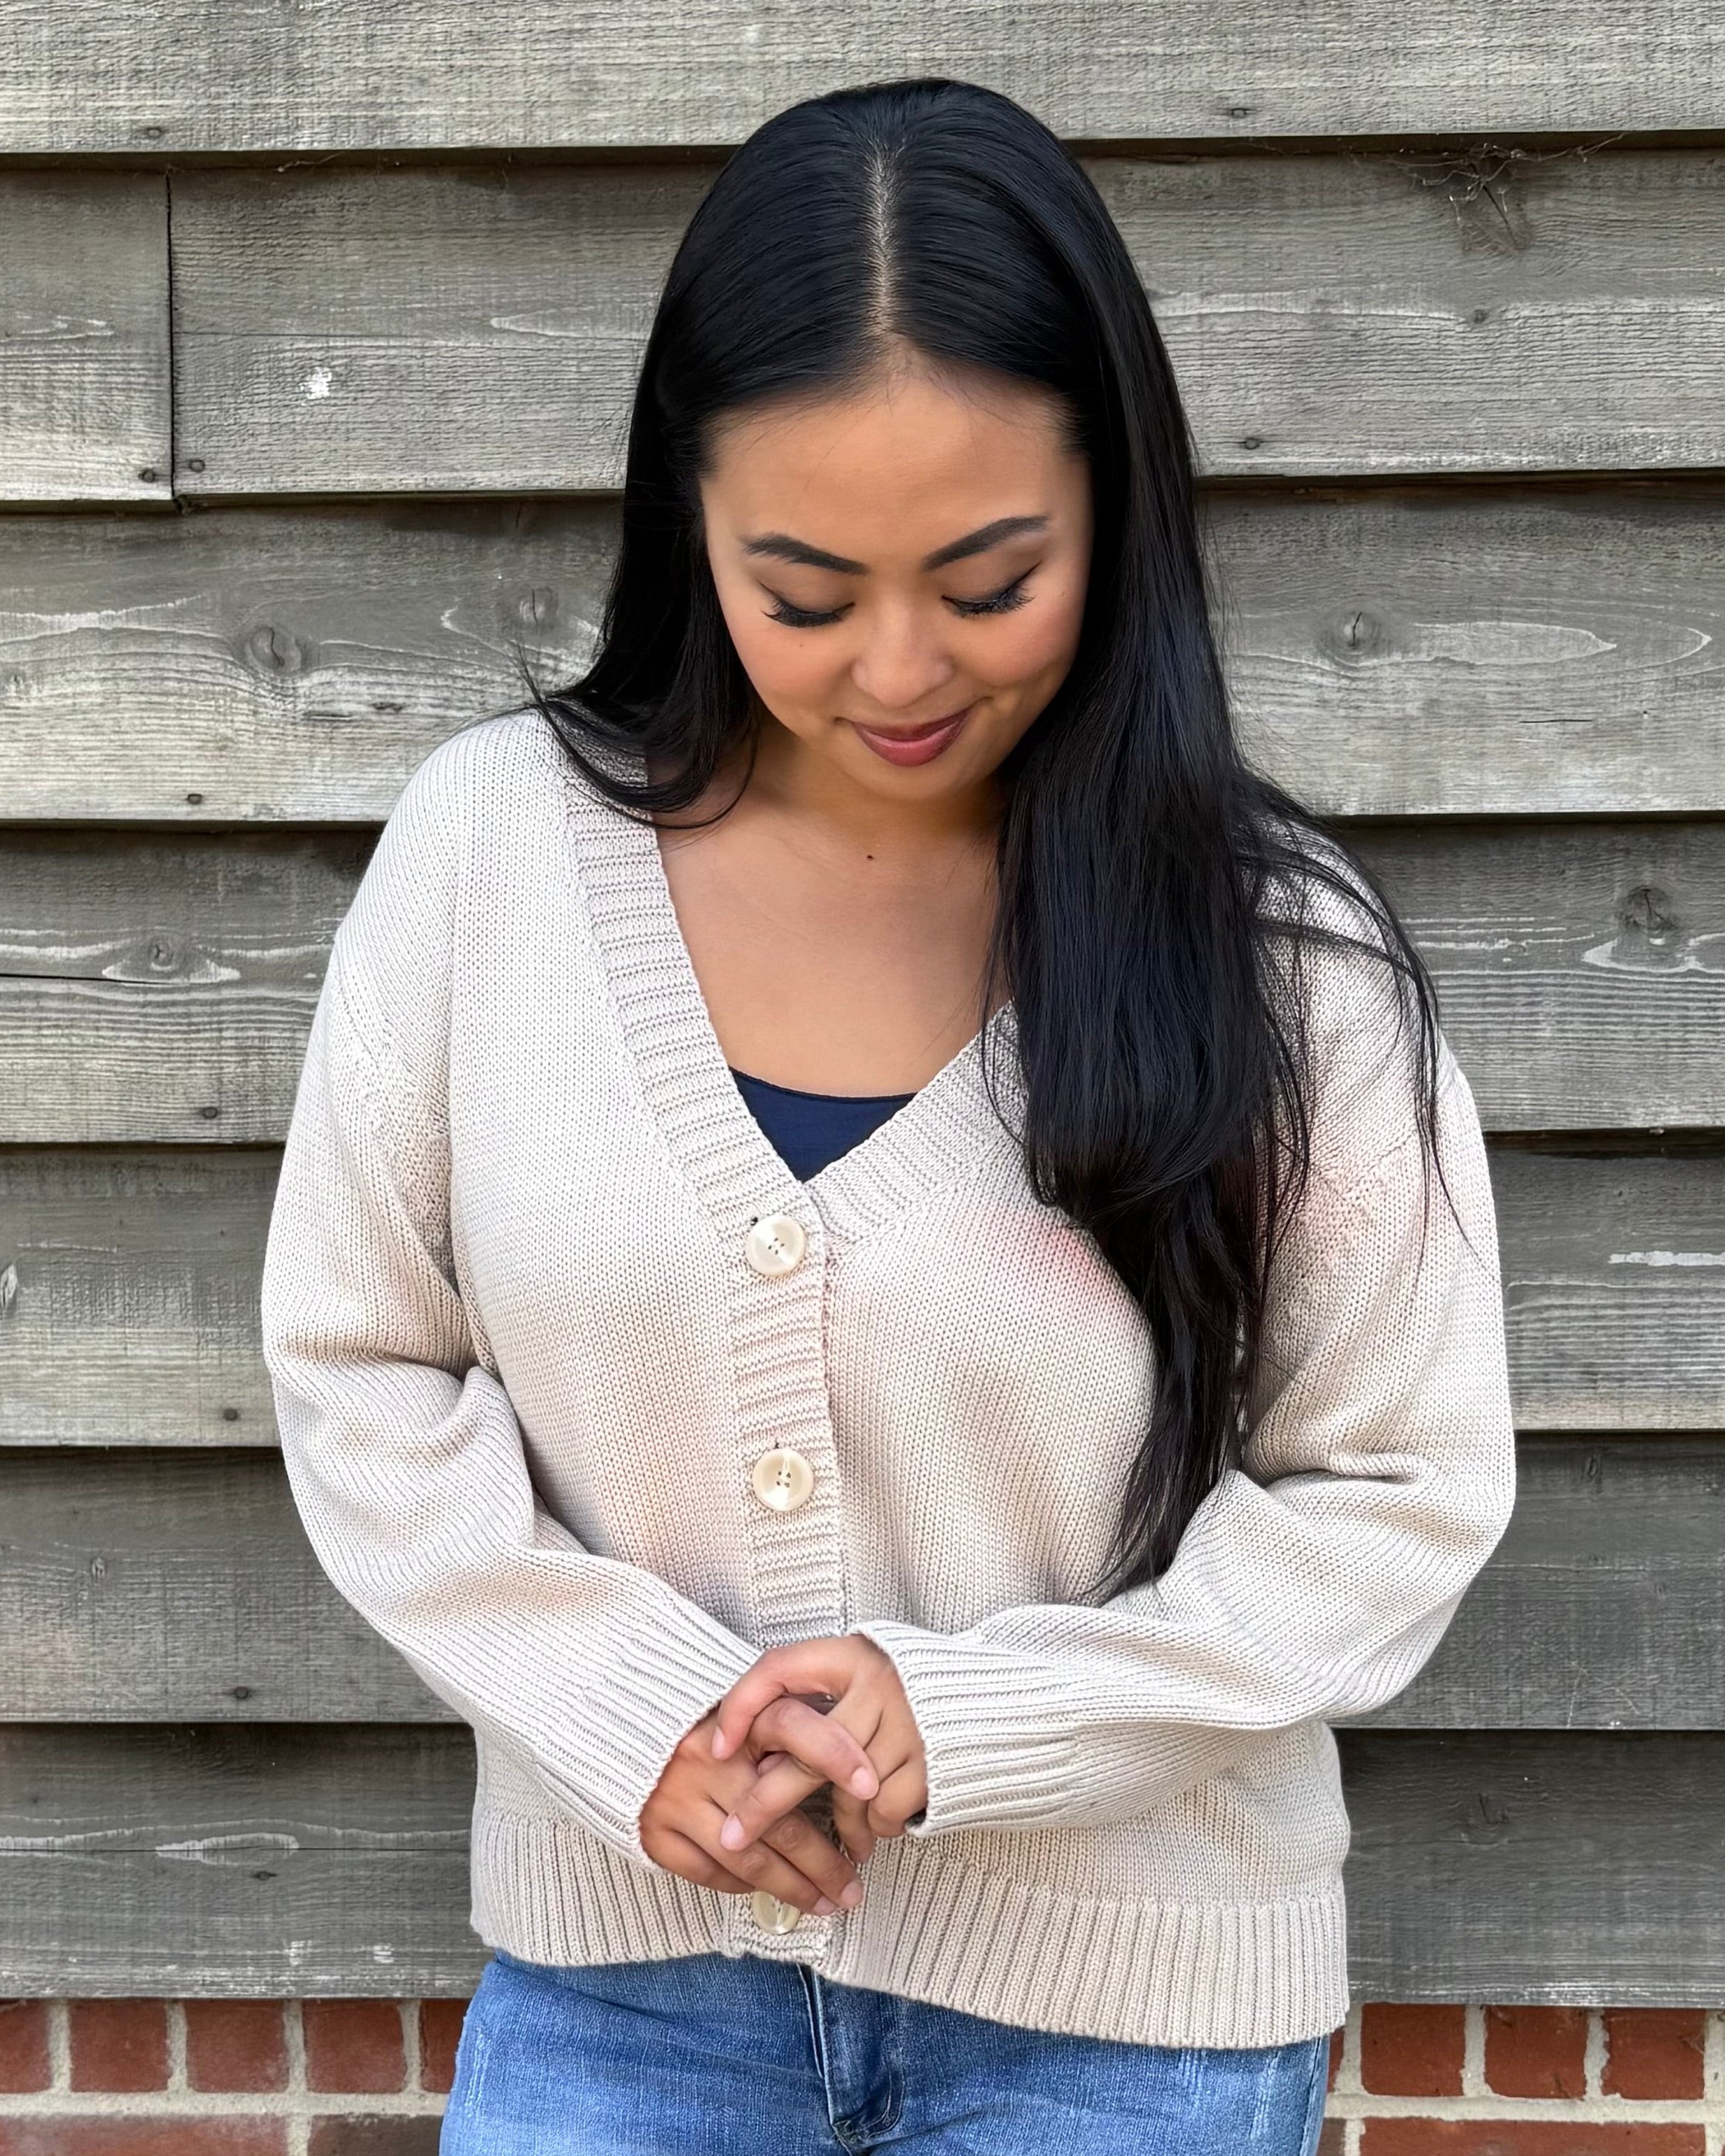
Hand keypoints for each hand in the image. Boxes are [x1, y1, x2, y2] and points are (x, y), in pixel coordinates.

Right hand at [639, 1694, 880, 1916]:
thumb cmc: (708, 1727)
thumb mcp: (749, 1714)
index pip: (794, 1726)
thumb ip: (788, 1736)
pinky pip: (712, 1874)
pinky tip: (769, 1891)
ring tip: (825, 1903)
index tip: (872, 1786)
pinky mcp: (656, 1832)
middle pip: (780, 1819)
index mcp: (737, 1720)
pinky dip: (744, 1886)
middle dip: (825, 1863)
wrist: (626, 1733)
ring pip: (749, 1858)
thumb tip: (852, 1776)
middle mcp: (706, 1758)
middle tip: (853, 1887)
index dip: (837, 1753)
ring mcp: (677, 1798)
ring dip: (793, 1888)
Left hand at [710, 1636, 928, 1868]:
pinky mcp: (933, 1761)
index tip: (715, 1747)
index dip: (740, 1705)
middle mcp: (878, 1683)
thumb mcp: (866, 1677)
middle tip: (734, 1838)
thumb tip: (751, 1753)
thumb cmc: (913, 1695)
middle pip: (807, 1751)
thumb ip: (820, 1702)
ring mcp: (908, 1722)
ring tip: (842, 1843)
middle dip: (765, 1803)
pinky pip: (883, 1809)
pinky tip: (878, 1830)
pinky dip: (876, 1827)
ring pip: (846, 1791)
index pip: (778, 1667)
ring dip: (839, 1826)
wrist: (995, 1706)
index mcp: (851, 1655)